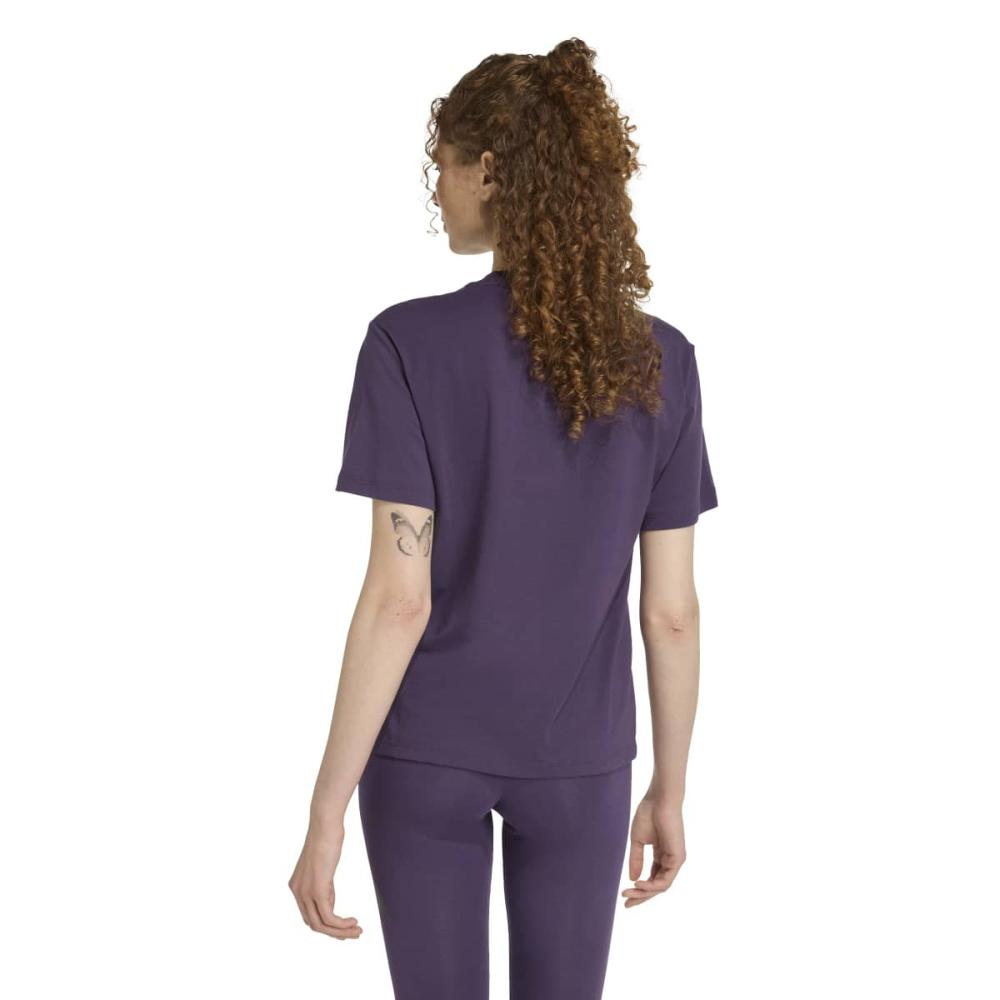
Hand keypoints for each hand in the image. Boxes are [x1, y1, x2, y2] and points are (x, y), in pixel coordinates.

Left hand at [288, 820, 362, 939]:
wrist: (325, 823)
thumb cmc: (328, 837)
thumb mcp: (323, 866)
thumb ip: (323, 884)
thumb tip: (329, 900)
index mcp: (297, 886)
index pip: (309, 916)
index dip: (327, 926)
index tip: (345, 927)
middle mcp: (297, 891)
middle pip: (314, 924)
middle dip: (335, 933)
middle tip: (354, 933)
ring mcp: (305, 892)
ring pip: (321, 926)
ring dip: (341, 932)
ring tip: (358, 931)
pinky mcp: (317, 890)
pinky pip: (329, 918)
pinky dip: (342, 925)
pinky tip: (354, 922)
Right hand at [622, 794, 685, 906]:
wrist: (659, 799)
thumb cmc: (648, 814)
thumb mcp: (638, 841)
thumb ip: (636, 860)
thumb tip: (633, 879)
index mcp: (661, 856)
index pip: (651, 878)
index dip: (638, 889)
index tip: (623, 896)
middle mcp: (670, 860)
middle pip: (656, 886)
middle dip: (640, 896)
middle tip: (626, 903)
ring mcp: (675, 860)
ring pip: (661, 886)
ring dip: (644, 893)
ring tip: (628, 893)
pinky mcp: (678, 859)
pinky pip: (665, 880)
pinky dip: (652, 886)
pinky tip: (638, 885)